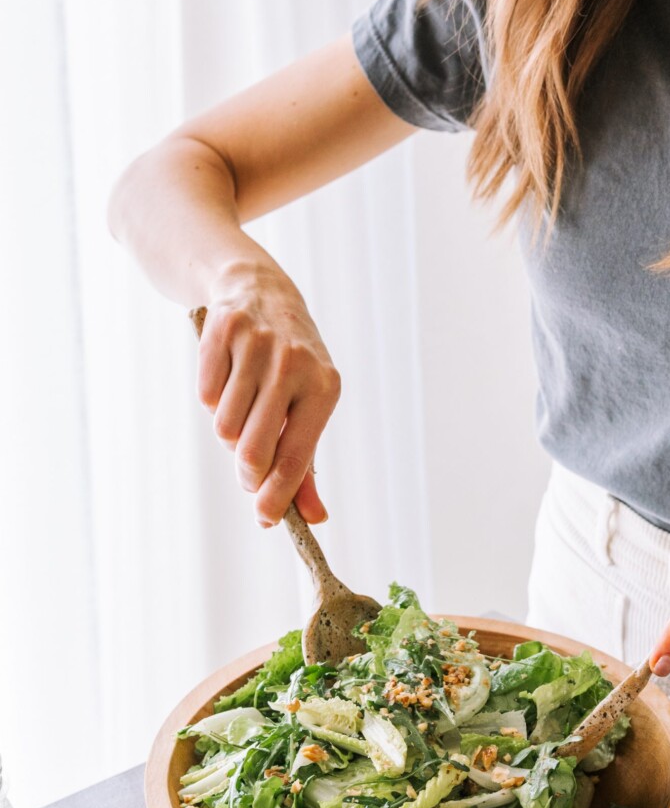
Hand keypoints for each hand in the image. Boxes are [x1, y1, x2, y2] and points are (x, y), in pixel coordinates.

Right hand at [197, 261, 340, 526]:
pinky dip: (212, 399)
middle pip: (255, 451)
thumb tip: (313, 519)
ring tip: (243, 410)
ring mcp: (258, 344)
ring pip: (225, 427)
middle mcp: (294, 364)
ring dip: (229, 433)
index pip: (297, 457)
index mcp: (324, 387)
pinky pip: (205, 395)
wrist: (259, 288)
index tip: (265, 519)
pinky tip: (228, 378)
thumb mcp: (308, 406)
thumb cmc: (289, 365)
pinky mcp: (223, 329)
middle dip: (248, 474)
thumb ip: (306, 466)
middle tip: (248, 473)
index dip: (278, 495)